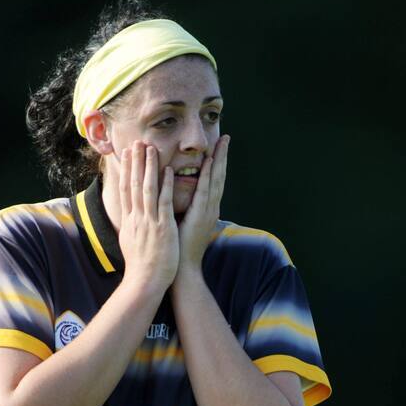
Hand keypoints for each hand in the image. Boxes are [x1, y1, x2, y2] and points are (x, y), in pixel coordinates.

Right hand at [118, 141, 178, 294]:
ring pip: (146, 189)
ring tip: (149, 148)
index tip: (126, 155)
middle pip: (132, 185)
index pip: (125, 191)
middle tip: (135, 143)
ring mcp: (149, 222)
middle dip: (134, 163)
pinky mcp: (162, 227)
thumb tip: (128, 222)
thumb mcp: (130, 244)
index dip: (125, 171)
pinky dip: (165, 186)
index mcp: (129, 221)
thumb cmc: (141, 268)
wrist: (144, 282)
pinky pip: (163, 202)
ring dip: (148, 167)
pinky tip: (167, 171)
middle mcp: (136, 218)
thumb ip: (131, 229)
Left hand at [176, 135, 229, 272]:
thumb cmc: (180, 247)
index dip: (217, 163)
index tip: (218, 146)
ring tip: (222, 143)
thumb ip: (185, 208)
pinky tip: (209, 163)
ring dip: (219, 161)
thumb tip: (178, 197)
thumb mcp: (184, 223)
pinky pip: (205, 191)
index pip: (213, 181)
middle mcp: (211, 208)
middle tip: (226, 137)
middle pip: (219, 177)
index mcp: (207, 209)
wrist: (183, 268)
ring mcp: (208, 211)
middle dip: (222, 156)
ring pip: (215, 180)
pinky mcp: (201, 215)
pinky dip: (207, 176)